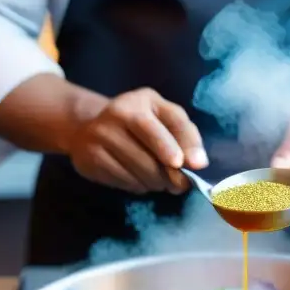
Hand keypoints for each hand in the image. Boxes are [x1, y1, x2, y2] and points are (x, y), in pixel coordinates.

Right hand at [68, 87, 207, 194]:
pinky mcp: (90, 160)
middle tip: (180, 184)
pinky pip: (122, 182)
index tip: (180, 164)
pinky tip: (140, 179)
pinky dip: (138, 186)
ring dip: (155, 183)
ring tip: (161, 181)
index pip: (151, 126)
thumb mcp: (164, 116)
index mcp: (137, 102)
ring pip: (136, 173)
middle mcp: (114, 116)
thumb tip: (199, 163)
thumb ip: (185, 135)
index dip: (167, 146)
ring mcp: (98, 139)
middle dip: (168, 176)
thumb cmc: (141, 121)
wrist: (89, 126)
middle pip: (146, 157)